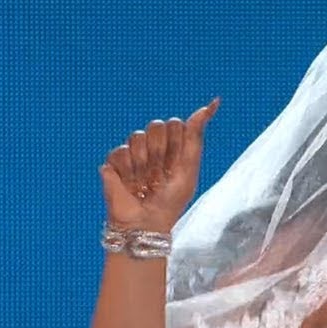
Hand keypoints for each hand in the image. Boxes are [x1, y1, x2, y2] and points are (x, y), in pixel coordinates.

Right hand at [99, 97, 219, 231]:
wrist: (147, 223)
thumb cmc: (171, 201)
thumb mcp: (189, 169)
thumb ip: (196, 136)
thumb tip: (213, 103)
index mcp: (172, 147)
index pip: (175, 124)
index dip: (177, 143)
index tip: (177, 165)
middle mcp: (152, 147)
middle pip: (156, 125)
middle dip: (161, 152)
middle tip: (160, 175)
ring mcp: (132, 153)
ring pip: (137, 136)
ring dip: (144, 164)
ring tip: (144, 183)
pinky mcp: (113, 162)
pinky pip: (120, 151)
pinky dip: (127, 171)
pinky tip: (129, 185)